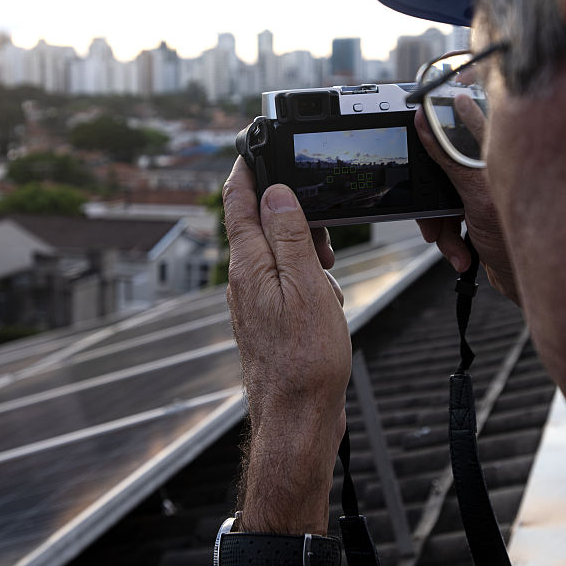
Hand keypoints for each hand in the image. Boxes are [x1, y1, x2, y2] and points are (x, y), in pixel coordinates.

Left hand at [222, 157, 349, 539]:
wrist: (298, 418)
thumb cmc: (306, 358)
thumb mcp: (306, 284)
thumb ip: (289, 235)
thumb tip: (273, 191)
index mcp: (248, 265)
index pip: (237, 203)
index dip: (244, 171)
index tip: (251, 146)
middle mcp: (243, 281)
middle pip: (259, 227)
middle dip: (291, 216)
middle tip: (322, 230)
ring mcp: (253, 303)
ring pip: (276, 257)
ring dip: (304, 253)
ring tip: (328, 275)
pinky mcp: (267, 322)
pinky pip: (285, 285)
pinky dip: (306, 282)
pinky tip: (325, 304)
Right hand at [414, 104, 520, 304]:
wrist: (524, 283)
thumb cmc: (517, 240)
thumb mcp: (477, 195)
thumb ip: (451, 158)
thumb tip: (428, 123)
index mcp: (496, 156)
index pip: (466, 123)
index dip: (443, 118)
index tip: (422, 110)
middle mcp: (490, 170)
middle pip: (444, 168)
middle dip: (433, 201)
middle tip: (433, 224)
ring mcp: (482, 193)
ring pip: (441, 198)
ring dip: (442, 227)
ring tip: (455, 247)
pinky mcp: (476, 214)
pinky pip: (447, 219)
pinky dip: (450, 239)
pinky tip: (463, 254)